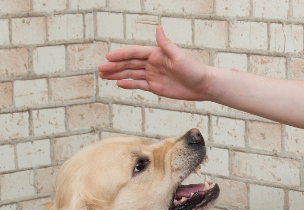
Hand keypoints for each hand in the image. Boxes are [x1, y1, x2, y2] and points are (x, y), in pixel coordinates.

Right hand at [98, 26, 212, 100]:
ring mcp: (153, 75)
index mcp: (157, 54)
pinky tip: (118, 83)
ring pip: (131, 74)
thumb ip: (165, 44)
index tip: (109, 57)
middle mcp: (153, 63)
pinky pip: (139, 84)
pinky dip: (128, 84)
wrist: (202, 85)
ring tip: (104, 75)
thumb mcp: (179, 56)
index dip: (121, 55)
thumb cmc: (194, 69)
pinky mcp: (155, 87)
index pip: (135, 53)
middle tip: (100, 69)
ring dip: (117, 74)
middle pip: (129, 64)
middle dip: (114, 66)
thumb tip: (158, 28)